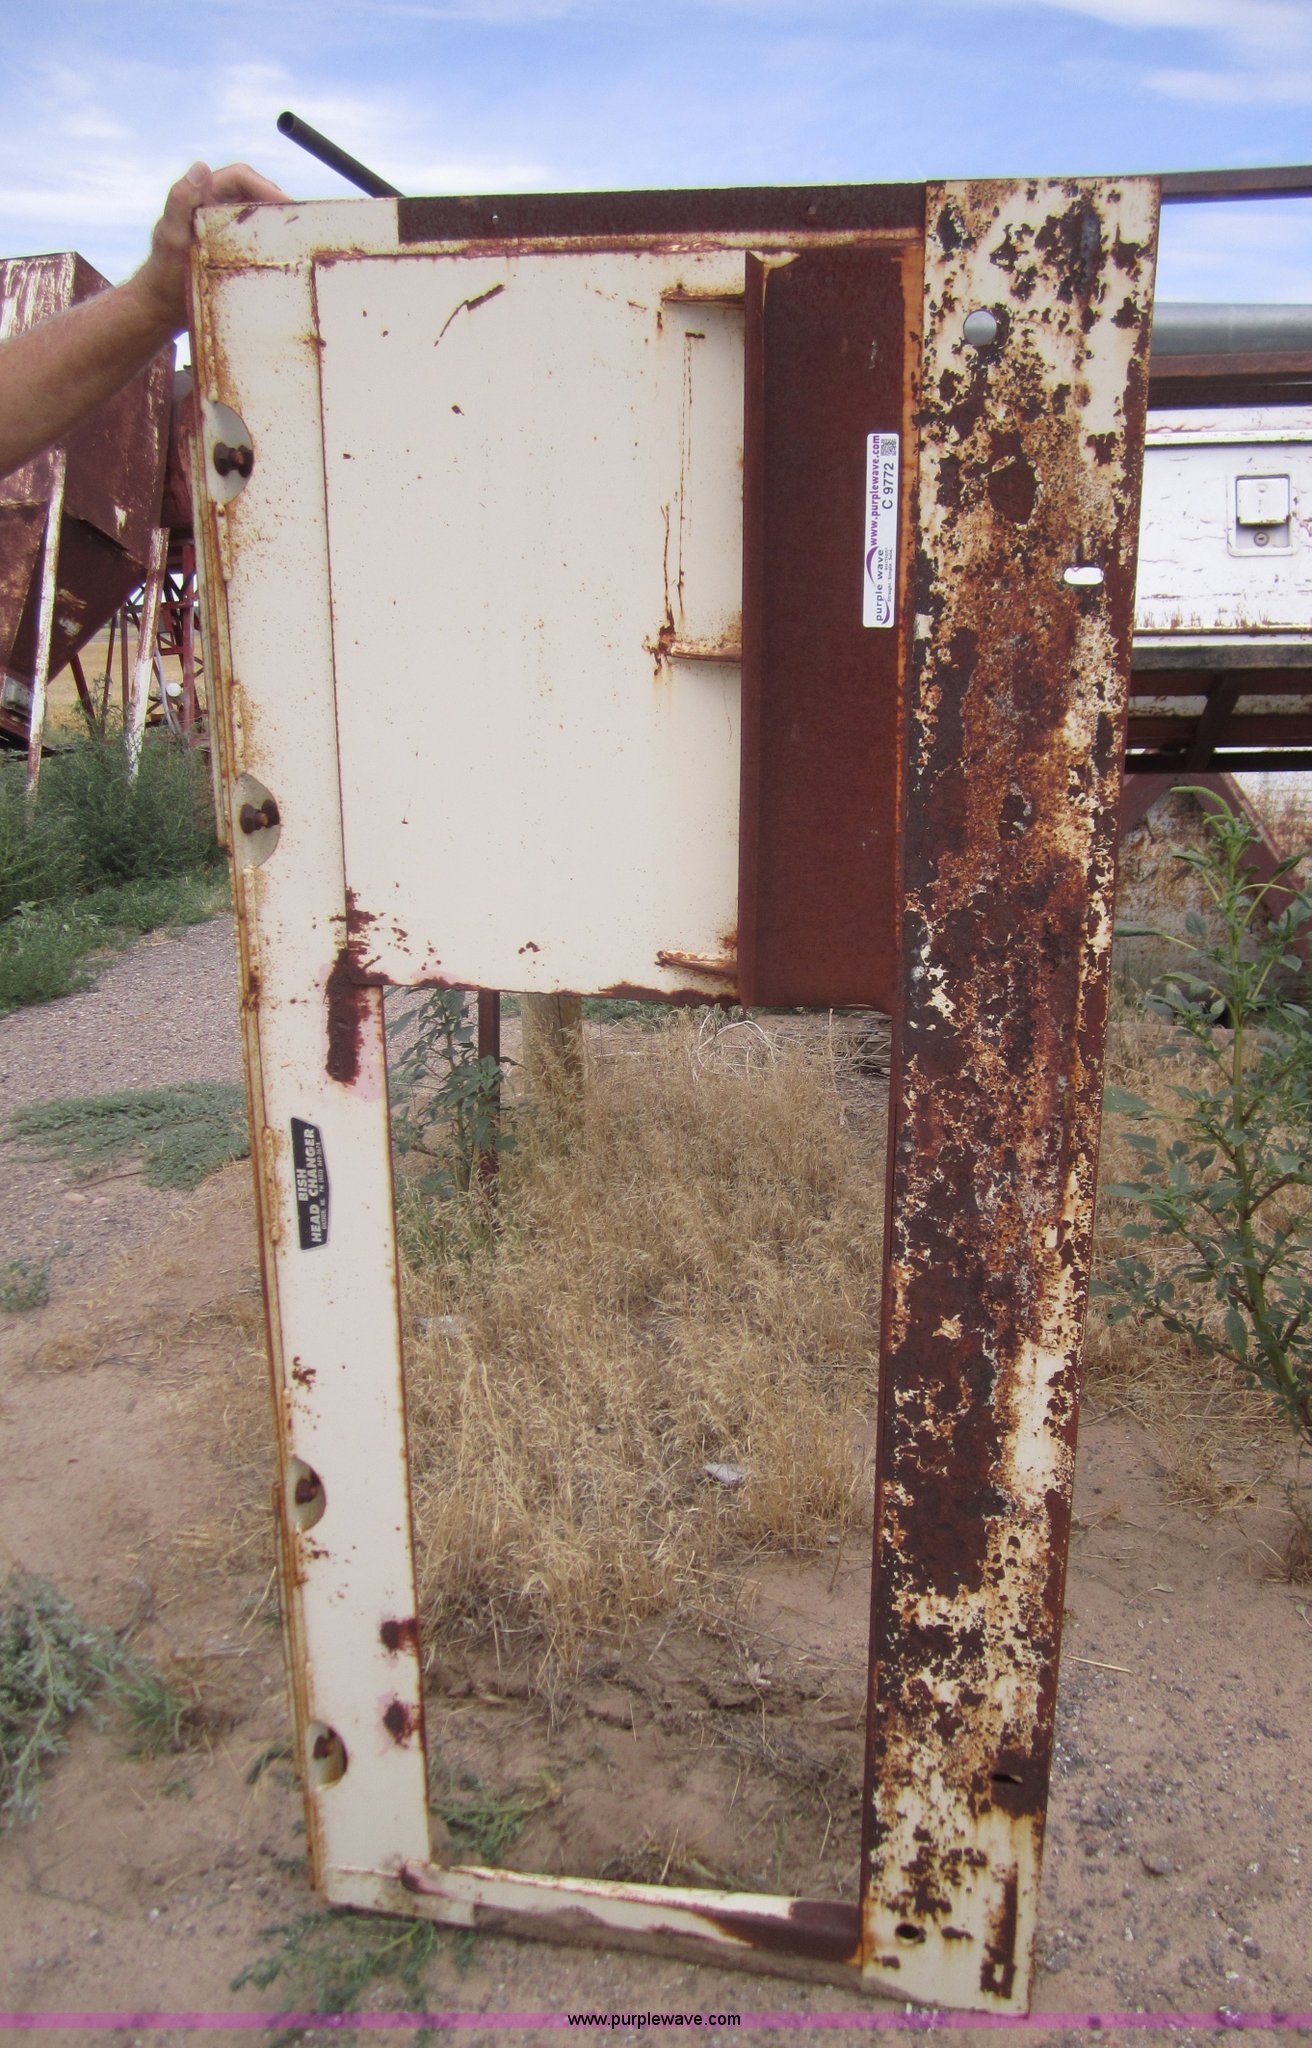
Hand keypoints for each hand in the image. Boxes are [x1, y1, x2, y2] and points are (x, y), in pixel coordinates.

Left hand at [131, 161, 288, 336]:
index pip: (241, 176)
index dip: (267, 186)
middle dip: (279, 202)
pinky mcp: (232, 246)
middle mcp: (216, 205)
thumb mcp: (172, 237)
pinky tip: (288, 256)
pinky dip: (274, 241)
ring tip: (300, 237)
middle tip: (302, 222)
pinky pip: (258, 236)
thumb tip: (200, 166)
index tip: (289, 204)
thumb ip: (180, 200)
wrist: (162, 307)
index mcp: (203, 195)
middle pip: (255, 192)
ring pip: (258, 213)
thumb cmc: (164, 273)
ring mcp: (225, 226)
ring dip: (278, 221)